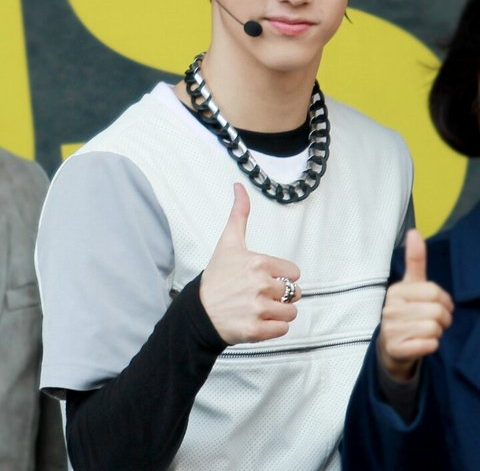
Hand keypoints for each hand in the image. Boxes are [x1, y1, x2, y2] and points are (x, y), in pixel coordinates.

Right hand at [200, 183, 300, 344]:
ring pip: (291, 313)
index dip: (281, 276)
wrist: (199, 311)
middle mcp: (261, 285)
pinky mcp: (256, 330)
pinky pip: (283, 330)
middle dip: (281, 295)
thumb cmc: (217, 275)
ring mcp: (259, 309)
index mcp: (260, 263)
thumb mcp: (228, 242)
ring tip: (260, 308)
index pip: (294, 272)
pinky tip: (258, 320)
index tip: (264, 277)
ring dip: (279, 313)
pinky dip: (274, 328)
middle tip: (260, 294)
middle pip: (294, 293)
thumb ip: (239, 213)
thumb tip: (239, 186)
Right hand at [378, 229, 453, 380]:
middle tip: (436, 321)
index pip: (434, 291)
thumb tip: (414, 231)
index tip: (441, 305)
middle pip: (436, 311)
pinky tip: (421, 343)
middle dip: (443, 319)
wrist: (391, 346)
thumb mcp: (411, 285)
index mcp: (396, 290)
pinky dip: (431, 346)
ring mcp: (391, 329)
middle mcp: (390, 308)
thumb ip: (415, 260)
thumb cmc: (406, 311)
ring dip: (436, 333)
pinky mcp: (395, 348)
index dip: (445, 300)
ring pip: (433, 329)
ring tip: (426, 331)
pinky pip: (428, 345)